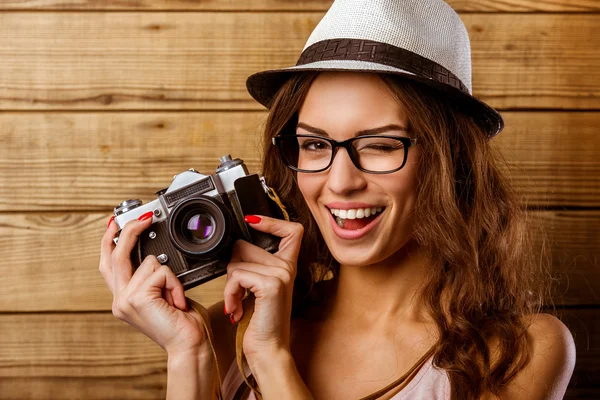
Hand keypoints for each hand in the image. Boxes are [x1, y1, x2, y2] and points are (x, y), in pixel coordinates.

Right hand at [99, 213, 208, 356]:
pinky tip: (177, 301)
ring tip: (175, 297)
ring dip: (170, 276)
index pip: (107, 263)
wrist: (189, 345)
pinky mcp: (137, 298)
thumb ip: (151, 278)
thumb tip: (153, 256)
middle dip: (128, 230)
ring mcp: (125, 300)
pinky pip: (161, 271)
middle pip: (114, 255)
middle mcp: (119, 300)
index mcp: (123, 298)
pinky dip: (175, 283)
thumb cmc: (182, 322)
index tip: (114, 221)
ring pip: (149, 262)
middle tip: (146, 217)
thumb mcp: (163, 295)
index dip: (109, 240)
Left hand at [223, 214, 303, 361]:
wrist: (268, 349)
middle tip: (238, 291)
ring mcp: (281, 274)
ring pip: (237, 261)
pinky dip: (230, 293)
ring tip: (237, 302)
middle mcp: (287, 267)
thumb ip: (254, 266)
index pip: (292, 230)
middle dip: (233, 267)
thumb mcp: (259, 289)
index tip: (252, 220)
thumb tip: (236, 246)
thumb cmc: (261, 322)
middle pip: (246, 245)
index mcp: (287, 266)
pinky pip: (237, 275)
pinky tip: (236, 308)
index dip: (271, 221)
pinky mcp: (271, 284)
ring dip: (229, 284)